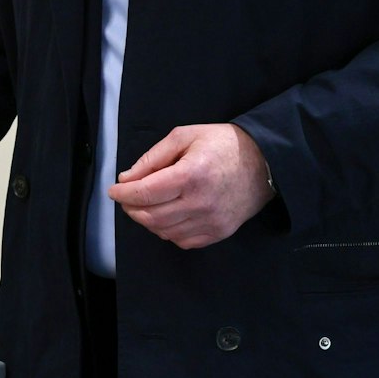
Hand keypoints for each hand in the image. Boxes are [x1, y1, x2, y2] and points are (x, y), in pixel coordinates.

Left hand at [107, 124, 274, 249]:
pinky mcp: (218, 233)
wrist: (264, 163)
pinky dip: (167, 230)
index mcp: (191, 175)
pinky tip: (168, 215)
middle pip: (150, 216)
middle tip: (127, 197)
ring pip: (163, 231)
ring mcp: (210, 222)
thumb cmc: (224, 145)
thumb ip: (153, 157)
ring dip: (147, 220)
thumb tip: (128, 179)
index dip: (123, 194)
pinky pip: (181, 241)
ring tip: (146, 204)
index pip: (144, 193)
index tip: (114, 190)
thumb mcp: (185, 136)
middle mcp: (200, 203)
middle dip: (131, 208)